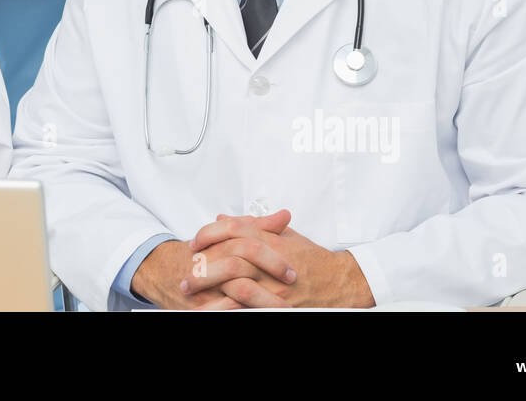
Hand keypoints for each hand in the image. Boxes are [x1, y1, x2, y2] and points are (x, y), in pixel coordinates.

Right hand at [131, 209, 294, 309]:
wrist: (162, 270)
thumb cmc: (201, 253)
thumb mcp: (227, 236)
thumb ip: (256, 226)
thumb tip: (284, 216)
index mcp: (218, 243)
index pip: (246, 242)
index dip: (272, 255)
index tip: (291, 267)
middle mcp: (209, 261)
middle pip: (242, 263)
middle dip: (269, 273)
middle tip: (290, 283)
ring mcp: (203, 284)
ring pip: (236, 289)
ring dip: (263, 299)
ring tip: (284, 306)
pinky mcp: (198, 304)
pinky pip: (223, 309)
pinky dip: (242, 310)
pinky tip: (257, 311)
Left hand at [185, 213, 374, 308]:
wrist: (339, 283)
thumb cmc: (311, 258)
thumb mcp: (284, 235)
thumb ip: (253, 225)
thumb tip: (222, 218)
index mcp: (272, 240)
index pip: (234, 230)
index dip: (209, 233)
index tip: (194, 242)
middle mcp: (272, 262)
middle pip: (229, 256)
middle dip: (203, 262)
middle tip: (186, 269)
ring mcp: (275, 286)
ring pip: (235, 282)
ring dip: (210, 286)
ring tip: (191, 290)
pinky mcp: (277, 306)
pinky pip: (247, 306)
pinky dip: (226, 306)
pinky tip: (211, 307)